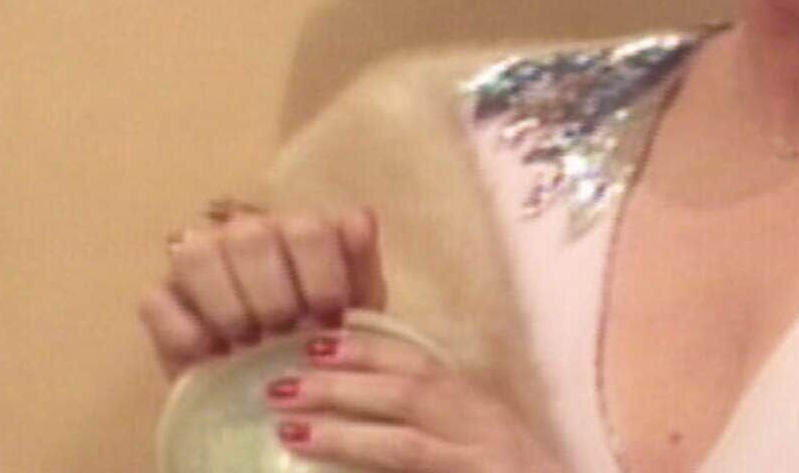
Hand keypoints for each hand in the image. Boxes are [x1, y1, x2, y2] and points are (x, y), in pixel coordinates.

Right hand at [138, 205, 385, 378]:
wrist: (280, 391)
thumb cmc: (324, 339)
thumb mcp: (357, 309)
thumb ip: (362, 264)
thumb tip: (359, 219)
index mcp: (297, 227)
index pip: (306, 228)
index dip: (321, 278)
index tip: (328, 319)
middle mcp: (244, 230)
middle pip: (249, 236)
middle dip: (274, 296)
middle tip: (285, 334)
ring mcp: (194, 260)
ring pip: (198, 255)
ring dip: (229, 307)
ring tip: (248, 346)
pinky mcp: (158, 299)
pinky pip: (157, 300)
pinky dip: (186, 332)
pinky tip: (213, 357)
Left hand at [268, 330, 558, 471]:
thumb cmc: (518, 471)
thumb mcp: (480, 438)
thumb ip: (436, 421)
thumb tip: (365, 400)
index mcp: (480, 407)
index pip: (422, 363)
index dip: (368, 348)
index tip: (315, 339)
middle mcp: (484, 429)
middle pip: (412, 393)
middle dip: (345, 384)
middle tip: (281, 383)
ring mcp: (481, 463)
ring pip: (407, 447)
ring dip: (347, 437)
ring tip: (292, 431)